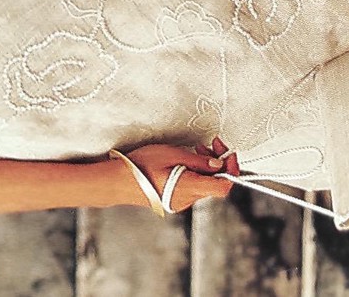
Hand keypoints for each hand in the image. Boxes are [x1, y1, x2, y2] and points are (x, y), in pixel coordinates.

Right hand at [117, 141, 235, 212]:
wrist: (117, 182)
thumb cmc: (141, 166)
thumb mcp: (172, 155)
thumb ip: (199, 162)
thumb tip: (218, 165)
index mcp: (189, 187)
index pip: (224, 186)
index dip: (231, 169)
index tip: (227, 153)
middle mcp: (188, 199)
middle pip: (215, 184)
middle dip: (218, 163)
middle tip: (209, 146)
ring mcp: (181, 202)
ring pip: (205, 185)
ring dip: (206, 168)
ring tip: (195, 151)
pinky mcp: (174, 200)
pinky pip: (193, 188)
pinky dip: (196, 174)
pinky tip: (185, 162)